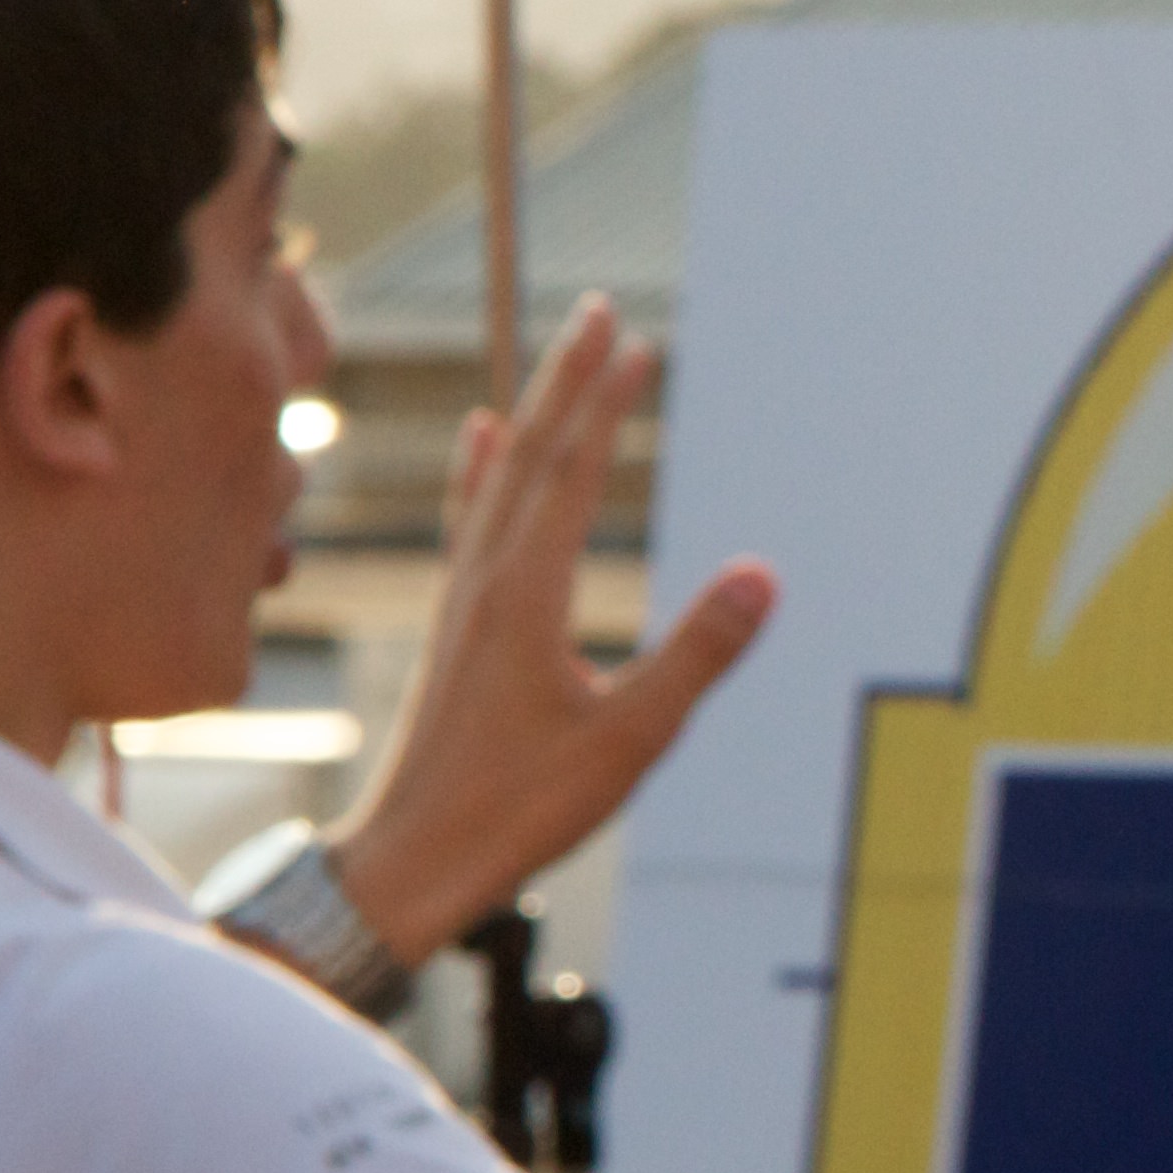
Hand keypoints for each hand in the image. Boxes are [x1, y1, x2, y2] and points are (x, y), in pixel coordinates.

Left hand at [326, 295, 777, 961]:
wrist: (409, 860)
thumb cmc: (516, 809)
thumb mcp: (629, 740)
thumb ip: (697, 654)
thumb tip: (763, 576)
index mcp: (525, 595)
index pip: (569, 471)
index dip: (604, 402)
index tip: (636, 341)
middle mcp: (484, 580)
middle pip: (530, 455)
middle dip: (569, 380)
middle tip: (600, 312)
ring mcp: (461, 602)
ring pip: (498, 481)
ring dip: (535, 412)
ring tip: (557, 362)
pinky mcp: (453, 628)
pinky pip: (469, 521)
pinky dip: (479, 469)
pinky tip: (481, 443)